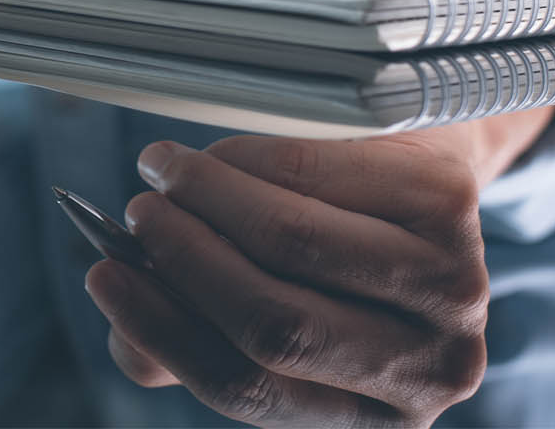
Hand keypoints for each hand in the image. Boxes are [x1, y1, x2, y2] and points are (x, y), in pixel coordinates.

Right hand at [86, 109, 553, 427]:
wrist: (410, 178)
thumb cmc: (319, 256)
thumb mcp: (257, 308)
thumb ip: (185, 328)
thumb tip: (126, 330)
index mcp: (372, 418)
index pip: (248, 387)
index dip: (162, 330)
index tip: (103, 276)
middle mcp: (427, 372)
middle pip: (273, 321)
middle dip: (184, 257)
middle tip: (137, 211)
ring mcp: (451, 291)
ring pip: (295, 242)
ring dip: (207, 196)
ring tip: (164, 170)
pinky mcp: (450, 207)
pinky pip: (321, 174)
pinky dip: (249, 156)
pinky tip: (221, 151)